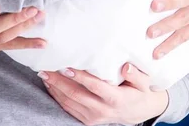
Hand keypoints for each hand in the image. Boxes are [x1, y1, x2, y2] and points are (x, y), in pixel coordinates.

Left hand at [39, 63, 167, 125]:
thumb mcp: (144, 82)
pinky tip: (51, 86)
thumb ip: (135, 74)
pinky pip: (69, 109)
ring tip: (44, 75)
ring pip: (70, 103)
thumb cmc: (140, 91)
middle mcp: (103, 109)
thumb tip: (126, 66)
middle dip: (59, 82)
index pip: (95, 86)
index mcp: (116, 99)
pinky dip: (58, 97)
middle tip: (46, 69)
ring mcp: (94, 117)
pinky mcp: (88, 120)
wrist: (139, 111)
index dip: (80, 77)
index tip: (66, 67)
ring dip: (55, 89)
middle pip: (77, 95)